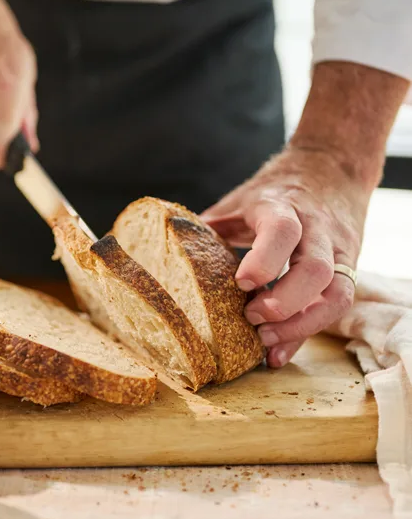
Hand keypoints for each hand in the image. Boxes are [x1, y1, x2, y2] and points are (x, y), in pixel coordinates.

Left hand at [201, 147, 369, 367]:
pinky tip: (281, 350)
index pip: (281, 231)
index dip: (263, 261)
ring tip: (266, 341)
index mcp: (281, 206)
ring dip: (301, 325)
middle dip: (284, 303)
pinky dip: (309, 330)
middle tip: (252, 319)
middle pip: (315, 269)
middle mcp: (316, 228)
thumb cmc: (276, 190)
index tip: (241, 284)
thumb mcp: (241, 199)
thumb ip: (212, 227)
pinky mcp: (349, 267)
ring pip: (338, 293)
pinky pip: (339, 304)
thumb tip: (169, 257)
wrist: (332, 167)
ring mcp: (338, 249)